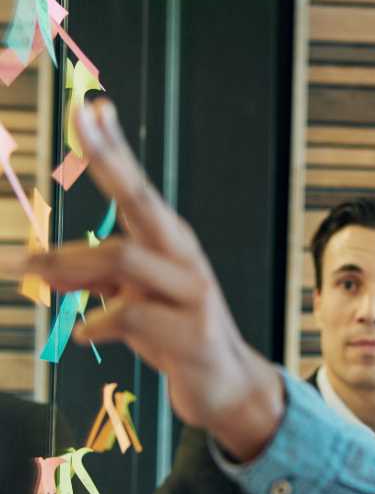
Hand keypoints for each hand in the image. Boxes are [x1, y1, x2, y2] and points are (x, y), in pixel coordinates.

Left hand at [24, 101, 283, 460]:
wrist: (226, 385)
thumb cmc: (175, 334)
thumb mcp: (130, 300)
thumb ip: (92, 279)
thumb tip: (42, 264)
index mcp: (171, 246)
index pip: (138, 189)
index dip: (113, 149)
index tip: (91, 107)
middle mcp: (184, 259)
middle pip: (143, 201)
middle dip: (110, 159)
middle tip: (80, 118)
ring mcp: (193, 294)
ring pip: (123, 258)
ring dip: (67, 262)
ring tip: (29, 274)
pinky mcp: (190, 333)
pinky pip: (128, 315)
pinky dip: (96, 322)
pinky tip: (84, 333)